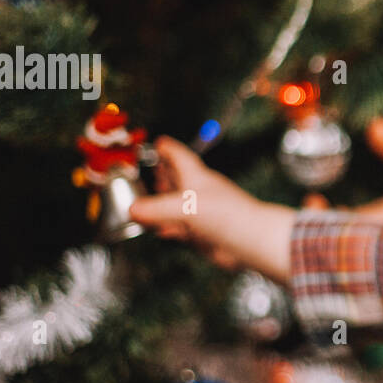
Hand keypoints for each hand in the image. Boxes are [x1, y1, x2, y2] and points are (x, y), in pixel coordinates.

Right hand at [129, 136, 294, 281]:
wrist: (249, 241)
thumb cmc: (225, 215)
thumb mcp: (184, 207)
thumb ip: (156, 209)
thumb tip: (133, 209)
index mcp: (196, 177)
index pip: (179, 156)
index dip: (168, 148)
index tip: (159, 142)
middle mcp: (199, 193)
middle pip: (178, 179)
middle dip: (164, 175)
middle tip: (152, 172)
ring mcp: (201, 213)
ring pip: (177, 205)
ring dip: (164, 204)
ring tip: (150, 201)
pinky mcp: (202, 233)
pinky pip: (181, 228)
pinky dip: (169, 228)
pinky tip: (161, 231)